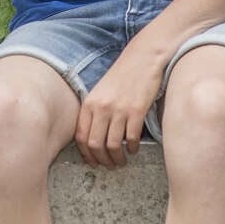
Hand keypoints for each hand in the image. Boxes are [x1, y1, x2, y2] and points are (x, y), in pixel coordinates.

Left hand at [76, 44, 164, 167]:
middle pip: (96, 145)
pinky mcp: (137, 111)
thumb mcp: (101, 92)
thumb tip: (93, 138)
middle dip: (102, 160)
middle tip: (109, 165)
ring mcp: (119, 110)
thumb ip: (94, 112)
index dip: (87, 154)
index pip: (81, 137)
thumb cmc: (122, 75)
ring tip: (122, 160)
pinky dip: (132, 148)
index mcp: (90, 104)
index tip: (93, 161)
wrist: (142, 58)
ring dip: (118, 158)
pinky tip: (133, 148)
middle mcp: (102, 108)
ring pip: (113, 146)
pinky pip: (131, 138)